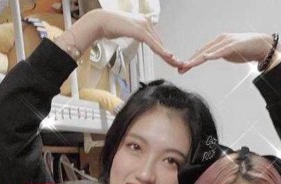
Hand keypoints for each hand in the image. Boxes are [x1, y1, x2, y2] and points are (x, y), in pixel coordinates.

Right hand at [66, 9, 181, 67]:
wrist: (100, 21)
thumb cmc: (110, 27)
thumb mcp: (127, 32)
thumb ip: (136, 34)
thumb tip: (140, 39)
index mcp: (144, 23)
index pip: (156, 41)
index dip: (164, 51)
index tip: (172, 60)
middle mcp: (147, 22)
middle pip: (160, 43)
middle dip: (169, 56)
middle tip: (179, 65)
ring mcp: (144, 26)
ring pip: (159, 44)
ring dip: (169, 56)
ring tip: (177, 64)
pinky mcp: (140, 31)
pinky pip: (153, 44)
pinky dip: (162, 51)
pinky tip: (169, 56)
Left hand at [177, 33, 278, 73]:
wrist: (263, 46)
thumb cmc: (246, 50)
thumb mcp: (229, 53)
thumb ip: (219, 54)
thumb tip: (208, 56)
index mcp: (218, 42)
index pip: (202, 52)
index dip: (192, 60)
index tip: (182, 68)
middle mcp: (221, 40)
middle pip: (202, 51)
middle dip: (191, 60)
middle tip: (180, 69)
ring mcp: (227, 42)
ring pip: (209, 51)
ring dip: (198, 59)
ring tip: (188, 65)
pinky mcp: (234, 45)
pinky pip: (222, 51)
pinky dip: (213, 54)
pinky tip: (206, 57)